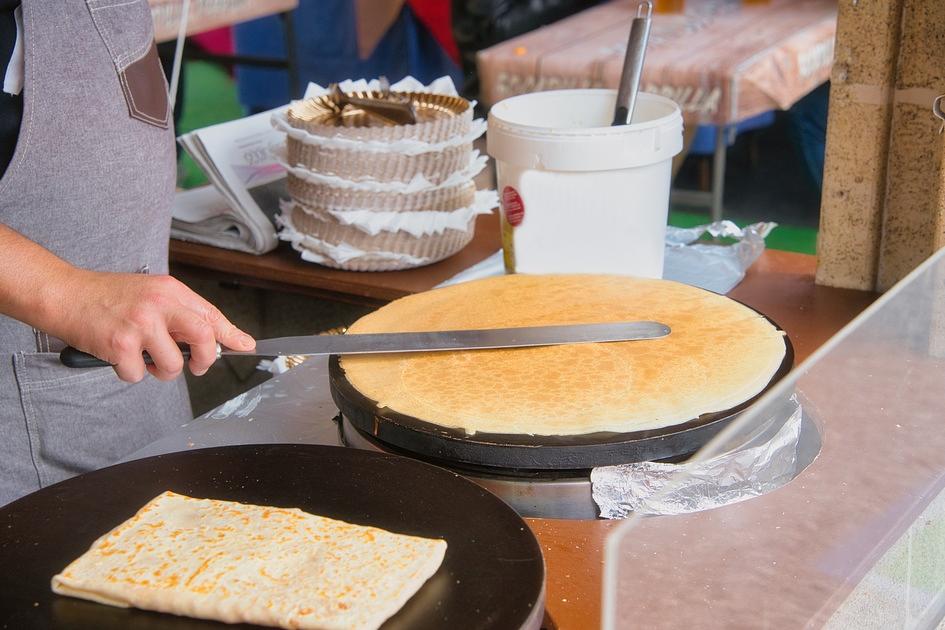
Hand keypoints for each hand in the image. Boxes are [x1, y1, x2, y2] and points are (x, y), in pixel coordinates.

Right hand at [46, 270, 254, 382]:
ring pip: (172, 365)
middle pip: (203, 337)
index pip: (210, 314)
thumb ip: (178, 312)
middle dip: (205, 359)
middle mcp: (159, 304)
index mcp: (170, 290)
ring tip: (143, 357)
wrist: (64, 294)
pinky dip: (129, 373)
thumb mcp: (150, 293)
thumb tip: (211, 336)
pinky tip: (118, 356)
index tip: (245, 345)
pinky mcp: (120, 344)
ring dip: (160, 371)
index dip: (231, 334)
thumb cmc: (106, 297)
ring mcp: (140, 324)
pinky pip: (138, 375)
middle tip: (196, 366)